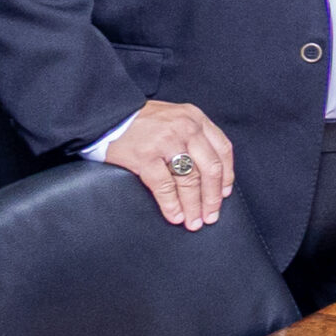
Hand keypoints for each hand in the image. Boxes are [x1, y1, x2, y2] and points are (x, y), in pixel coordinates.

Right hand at [104, 100, 234, 228]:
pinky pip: (164, 186)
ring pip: (190, 180)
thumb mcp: (176, 118)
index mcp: (196, 119)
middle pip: (211, 168)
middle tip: (211, 216)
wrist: (107, 114)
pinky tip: (175, 216)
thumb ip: (194, 136)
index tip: (224, 193)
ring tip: (194, 221)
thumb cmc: (142, 120)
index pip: (223, 150)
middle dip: (213, 197)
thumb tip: (210, 172)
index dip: (227, 175)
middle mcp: (186, 128)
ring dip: (194, 205)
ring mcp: (166, 142)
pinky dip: (171, 205)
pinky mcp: (145, 156)